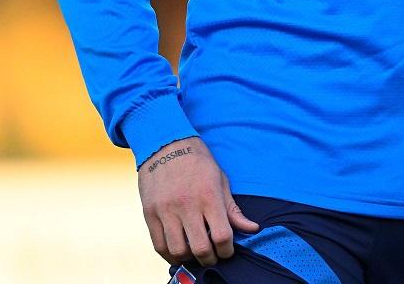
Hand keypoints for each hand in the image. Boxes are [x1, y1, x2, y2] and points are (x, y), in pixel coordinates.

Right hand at [137, 135, 260, 267]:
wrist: (165, 144)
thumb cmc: (198, 162)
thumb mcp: (220, 181)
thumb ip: (233, 209)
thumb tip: (253, 229)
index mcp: (208, 196)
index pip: (222, 236)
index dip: (227, 250)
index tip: (227, 250)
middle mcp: (186, 205)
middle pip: (200, 248)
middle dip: (210, 259)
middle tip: (213, 257)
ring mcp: (166, 210)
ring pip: (178, 250)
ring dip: (189, 259)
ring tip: (195, 255)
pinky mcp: (149, 213)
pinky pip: (158, 244)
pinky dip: (169, 255)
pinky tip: (178, 253)